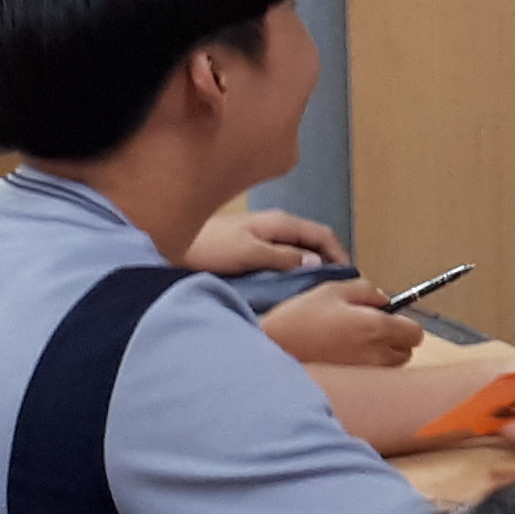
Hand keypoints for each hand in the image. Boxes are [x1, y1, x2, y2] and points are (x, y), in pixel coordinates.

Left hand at [186, 202, 348, 280]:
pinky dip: (290, 271)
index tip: (350, 276)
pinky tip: (287, 287)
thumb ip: (283, 258)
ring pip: (296, 251)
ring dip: (309, 267)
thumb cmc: (206, 247)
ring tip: (316, 291)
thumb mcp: (249, 253)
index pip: (322, 234)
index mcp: (278, 222)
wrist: (165, 245)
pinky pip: (280, 258)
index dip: (340, 253)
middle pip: (312, 242)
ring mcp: (260, 237)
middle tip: (337, 287)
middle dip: (328, 261)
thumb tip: (317, 264)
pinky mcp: (247, 249)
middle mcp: (273, 226)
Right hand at [259, 281, 424, 368]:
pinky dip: (367, 368)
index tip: (389, 317)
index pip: (415, 333)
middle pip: (406, 352)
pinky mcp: (350, 385)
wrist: (271, 347)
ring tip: (355, 343)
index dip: (405, 323)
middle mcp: (375, 354)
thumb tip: (384, 300)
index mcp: (376, 327)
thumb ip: (367, 290)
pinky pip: (371, 376)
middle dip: (395, 340)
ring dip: (382, 355)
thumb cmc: (301, 317)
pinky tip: (344, 357)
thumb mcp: (334, 290)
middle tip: (369, 328)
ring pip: (389, 366)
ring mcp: (363, 373)